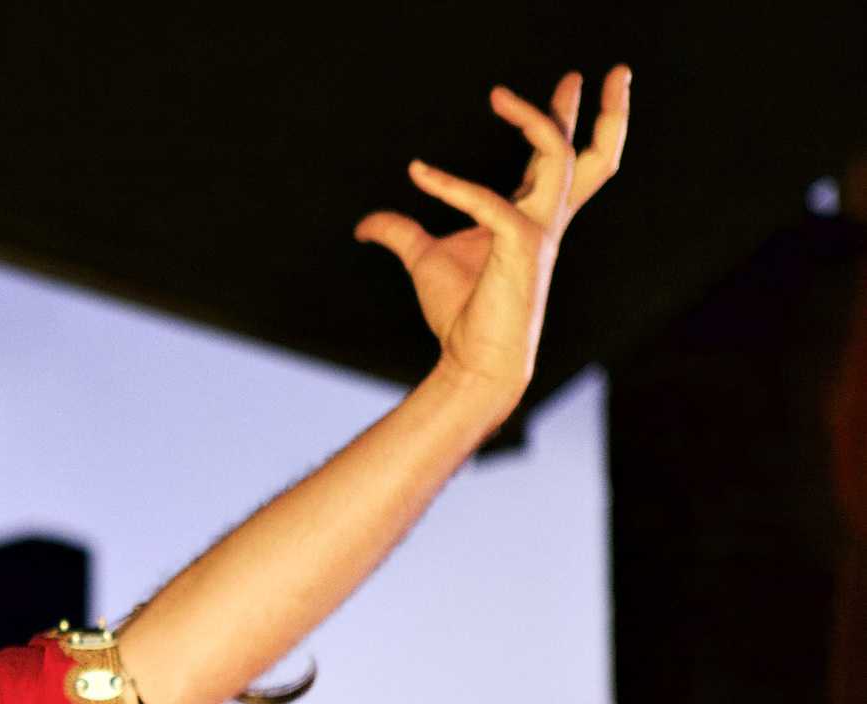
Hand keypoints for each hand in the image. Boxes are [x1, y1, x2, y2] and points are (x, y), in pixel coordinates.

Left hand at [355, 66, 631, 403]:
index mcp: (535, 216)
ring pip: (560, 158)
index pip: (557, 159)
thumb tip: (365, 226)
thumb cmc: (460, 314)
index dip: (561, 118)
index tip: (573, 83)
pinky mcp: (520, 248)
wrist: (473, 363)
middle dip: (607, 110)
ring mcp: (540, 232)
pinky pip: (489, 202)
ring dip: (535, 121)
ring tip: (498, 94)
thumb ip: (399, 233)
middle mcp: (547, 220)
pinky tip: (418, 173)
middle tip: (605, 70)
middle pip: (592, 154)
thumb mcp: (423, 260)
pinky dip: (452, 184)